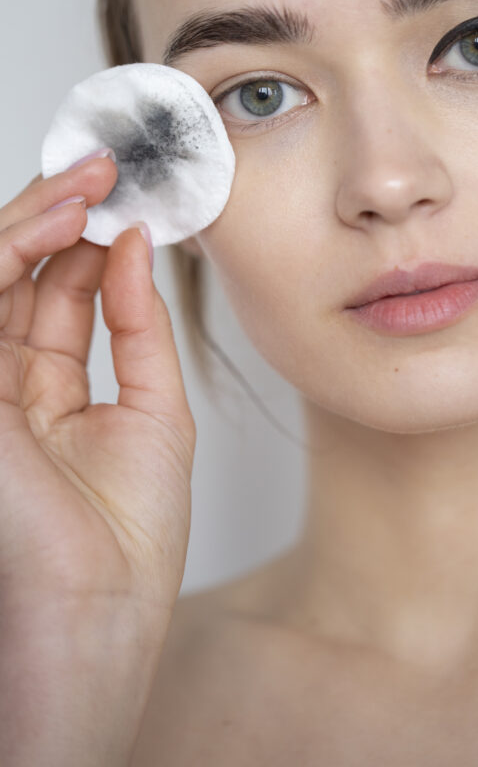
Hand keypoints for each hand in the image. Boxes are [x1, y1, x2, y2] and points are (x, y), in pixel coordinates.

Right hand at [0, 152, 195, 622]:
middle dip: (60, 214)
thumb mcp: (154, 411)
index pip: (56, 291)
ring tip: (91, 180)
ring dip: (37, 218)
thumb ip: (138, 327)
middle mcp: (4, 382)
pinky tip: (64, 222)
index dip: (90, 238)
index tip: (131, 196)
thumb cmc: (129, 539)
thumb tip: (134, 245)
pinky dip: (15, 253)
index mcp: (48, 392)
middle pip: (18, 274)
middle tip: (107, 168)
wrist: (101, 616)